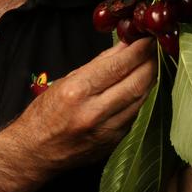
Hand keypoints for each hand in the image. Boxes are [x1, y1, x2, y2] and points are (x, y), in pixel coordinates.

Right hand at [8, 37, 155, 169]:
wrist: (35, 152)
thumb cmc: (44, 114)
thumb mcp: (65, 81)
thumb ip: (97, 65)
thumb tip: (122, 47)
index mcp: (77, 91)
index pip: (117, 66)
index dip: (137, 51)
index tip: (147, 40)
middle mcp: (93, 112)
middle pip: (135, 83)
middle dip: (150, 63)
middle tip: (156, 50)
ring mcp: (106, 131)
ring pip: (140, 100)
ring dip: (149, 81)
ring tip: (151, 65)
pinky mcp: (113, 143)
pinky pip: (134, 115)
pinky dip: (139, 99)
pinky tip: (139, 89)